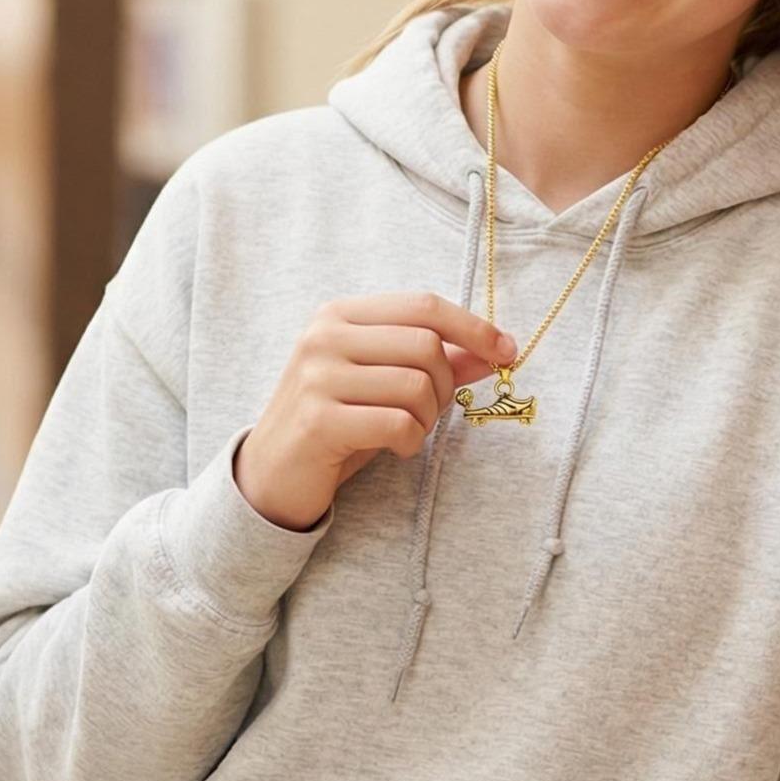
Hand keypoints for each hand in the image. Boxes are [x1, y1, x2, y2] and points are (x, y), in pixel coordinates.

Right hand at [233, 291, 517, 531]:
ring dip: (427, 419)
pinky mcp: (318, 420)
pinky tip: (395, 448)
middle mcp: (324, 337)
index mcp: (339, 314)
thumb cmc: (335, 423)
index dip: (474, 327)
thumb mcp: (383, 383)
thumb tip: (493, 350)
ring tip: (407, 431)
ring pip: (416, 386)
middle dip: (446, 386)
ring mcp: (317, 377)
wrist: (271, 475)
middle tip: (431, 412)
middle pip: (426, 346)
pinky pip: (397, 423)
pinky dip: (410, 441)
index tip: (508, 351)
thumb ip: (435, 361)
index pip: (423, 305)